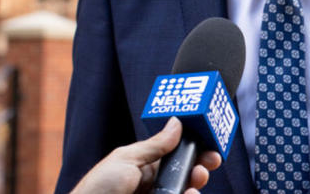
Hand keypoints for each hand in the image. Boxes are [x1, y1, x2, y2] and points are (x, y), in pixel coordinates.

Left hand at [70, 117, 222, 193]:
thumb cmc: (99, 188)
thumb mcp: (127, 159)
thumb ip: (155, 145)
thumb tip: (177, 122)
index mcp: (144, 166)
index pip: (174, 154)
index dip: (193, 147)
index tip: (209, 142)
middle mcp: (152, 183)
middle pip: (185, 172)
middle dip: (201, 164)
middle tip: (211, 161)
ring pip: (186, 190)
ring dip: (197, 183)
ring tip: (196, 180)